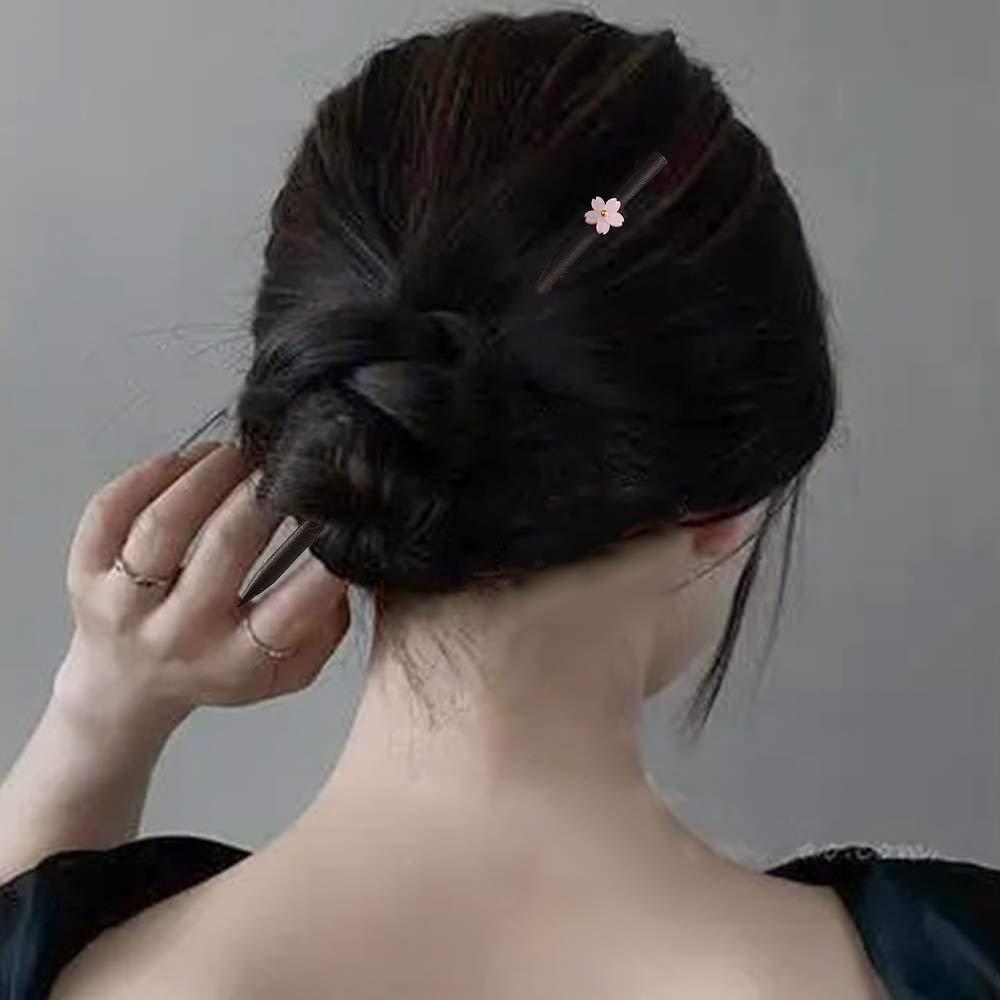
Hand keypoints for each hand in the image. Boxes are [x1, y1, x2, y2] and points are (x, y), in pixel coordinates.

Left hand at [54, 441, 348, 730]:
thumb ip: (325, 630)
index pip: (288, 610)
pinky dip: (150, 474)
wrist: (126, 688)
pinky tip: (186, 460)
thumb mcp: (288, 673)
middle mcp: (177, 634)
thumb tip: (341, 563)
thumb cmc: (218, 670)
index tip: (341, 520)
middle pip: (225, 548)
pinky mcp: (82, 573)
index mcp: (235, 662)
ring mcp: (124, 603)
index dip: (323, 562)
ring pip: (164, 522)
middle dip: (264, 496)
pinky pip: (109, 511)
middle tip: (289, 469)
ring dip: (210, 474)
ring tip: (240, 453)